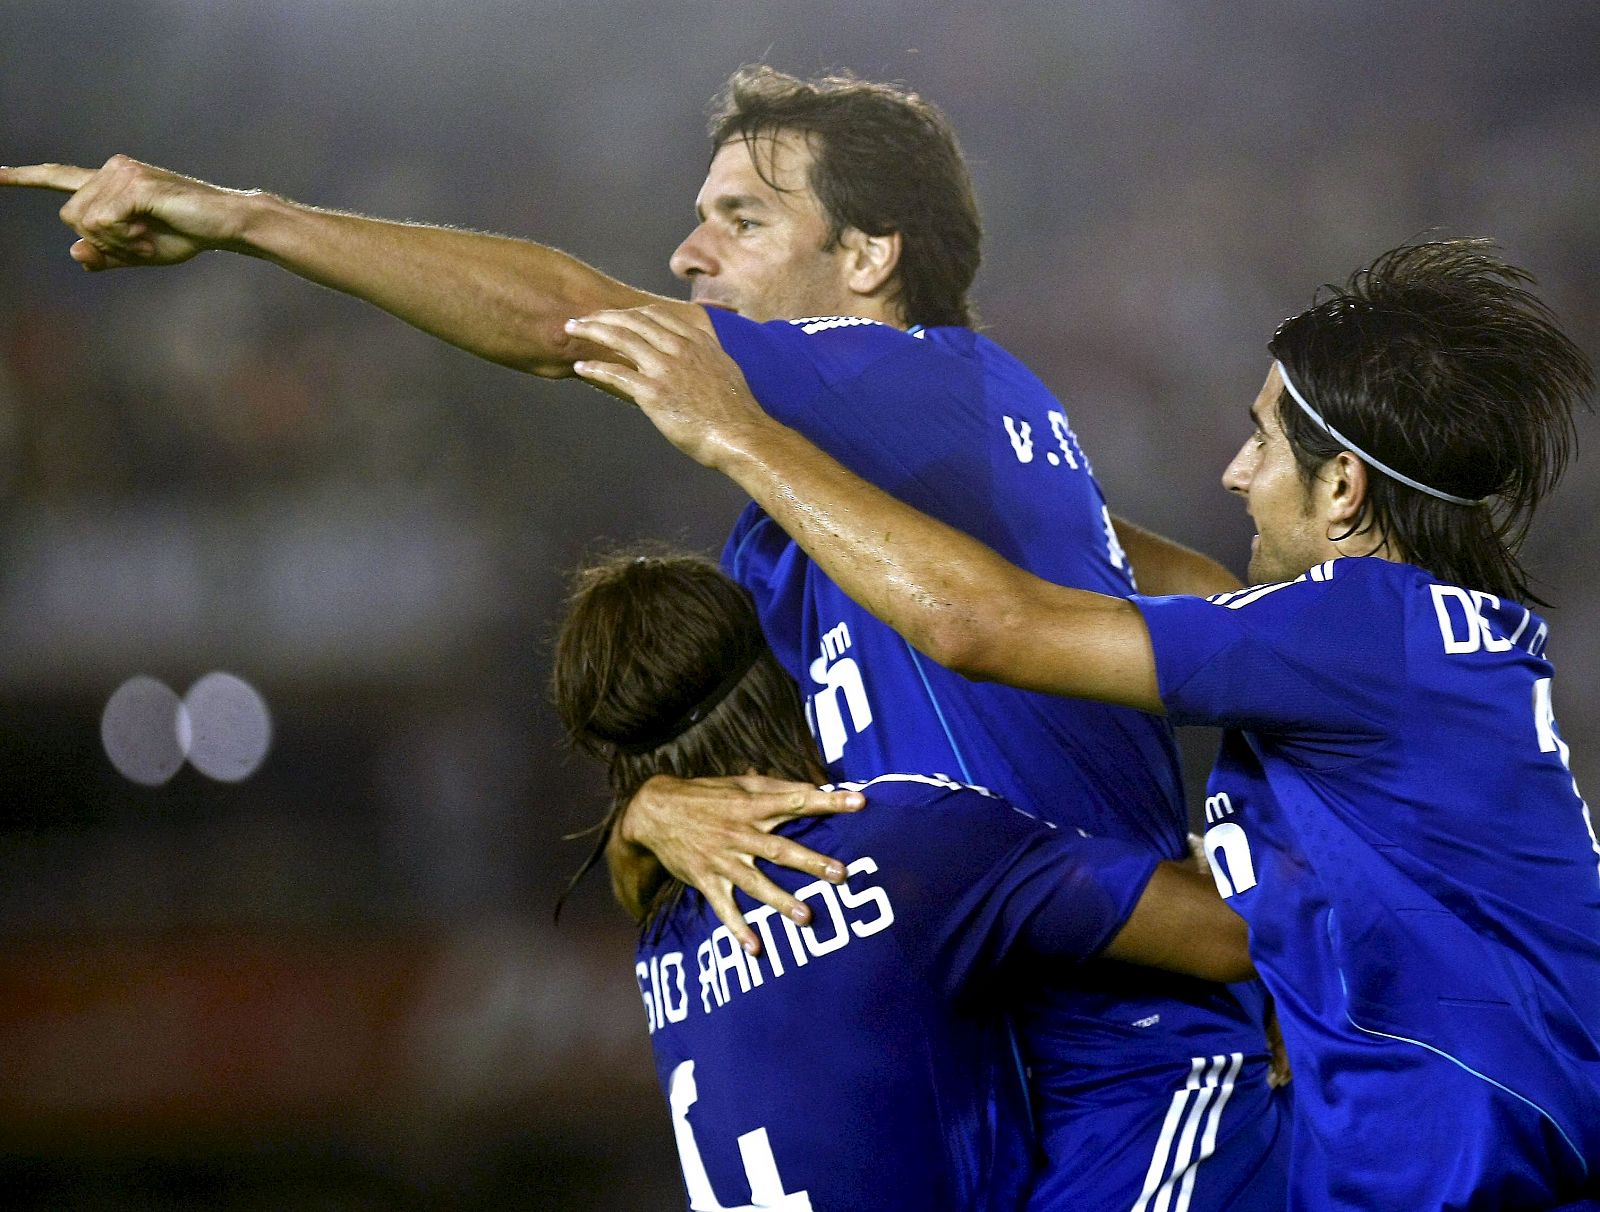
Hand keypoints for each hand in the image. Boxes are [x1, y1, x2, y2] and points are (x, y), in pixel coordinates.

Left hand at [0, 155, 255, 269]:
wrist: (225, 224)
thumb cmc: (186, 235)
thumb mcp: (139, 253)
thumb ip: (105, 254)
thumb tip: (74, 252)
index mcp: (109, 182)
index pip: (59, 177)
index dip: (25, 178)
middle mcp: (110, 169)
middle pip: (71, 215)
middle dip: (103, 241)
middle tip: (143, 242)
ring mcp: (120, 172)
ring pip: (87, 222)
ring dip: (119, 242)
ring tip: (151, 235)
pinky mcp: (132, 183)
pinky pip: (106, 222)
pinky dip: (128, 238)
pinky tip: (152, 231)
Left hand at [563, 304, 772, 469]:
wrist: (741, 435)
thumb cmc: (735, 410)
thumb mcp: (725, 368)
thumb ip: (708, 352)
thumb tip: (704, 346)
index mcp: (697, 341)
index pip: (655, 314)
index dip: (628, 311)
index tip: (612, 314)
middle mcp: (680, 348)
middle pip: (633, 320)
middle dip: (603, 316)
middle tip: (581, 318)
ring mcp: (666, 369)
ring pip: (621, 338)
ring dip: (592, 331)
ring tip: (572, 330)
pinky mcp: (654, 393)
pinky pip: (617, 374)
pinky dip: (596, 368)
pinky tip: (581, 366)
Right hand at [622, 772, 865, 953]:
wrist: (655, 811)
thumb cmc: (705, 795)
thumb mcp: (739, 783)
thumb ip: (775, 786)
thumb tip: (813, 788)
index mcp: (752, 805)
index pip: (797, 801)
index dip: (828, 801)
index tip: (859, 801)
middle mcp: (740, 833)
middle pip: (781, 850)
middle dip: (811, 863)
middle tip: (841, 874)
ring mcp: (722, 859)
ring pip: (756, 882)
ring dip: (781, 901)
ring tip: (807, 917)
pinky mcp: (706, 879)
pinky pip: (724, 907)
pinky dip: (738, 928)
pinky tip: (755, 948)